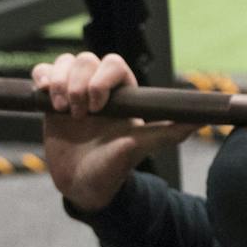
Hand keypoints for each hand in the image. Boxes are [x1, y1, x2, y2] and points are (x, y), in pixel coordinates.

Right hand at [32, 51, 193, 210]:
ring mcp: (74, 92)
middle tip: (78, 114)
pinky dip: (42, 78)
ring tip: (61, 109)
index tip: (97, 106)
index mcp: (123, 94)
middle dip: (78, 83)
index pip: (114, 64)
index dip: (102, 78)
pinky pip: (44, 72)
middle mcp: (99, 89)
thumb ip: (168, 132)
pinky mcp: (52, 98)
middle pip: (87, 60)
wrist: (81, 186)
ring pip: (65, 62)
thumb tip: (203, 120)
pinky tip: (44, 97)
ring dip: (59, 81)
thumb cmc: (113, 169)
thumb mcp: (139, 149)